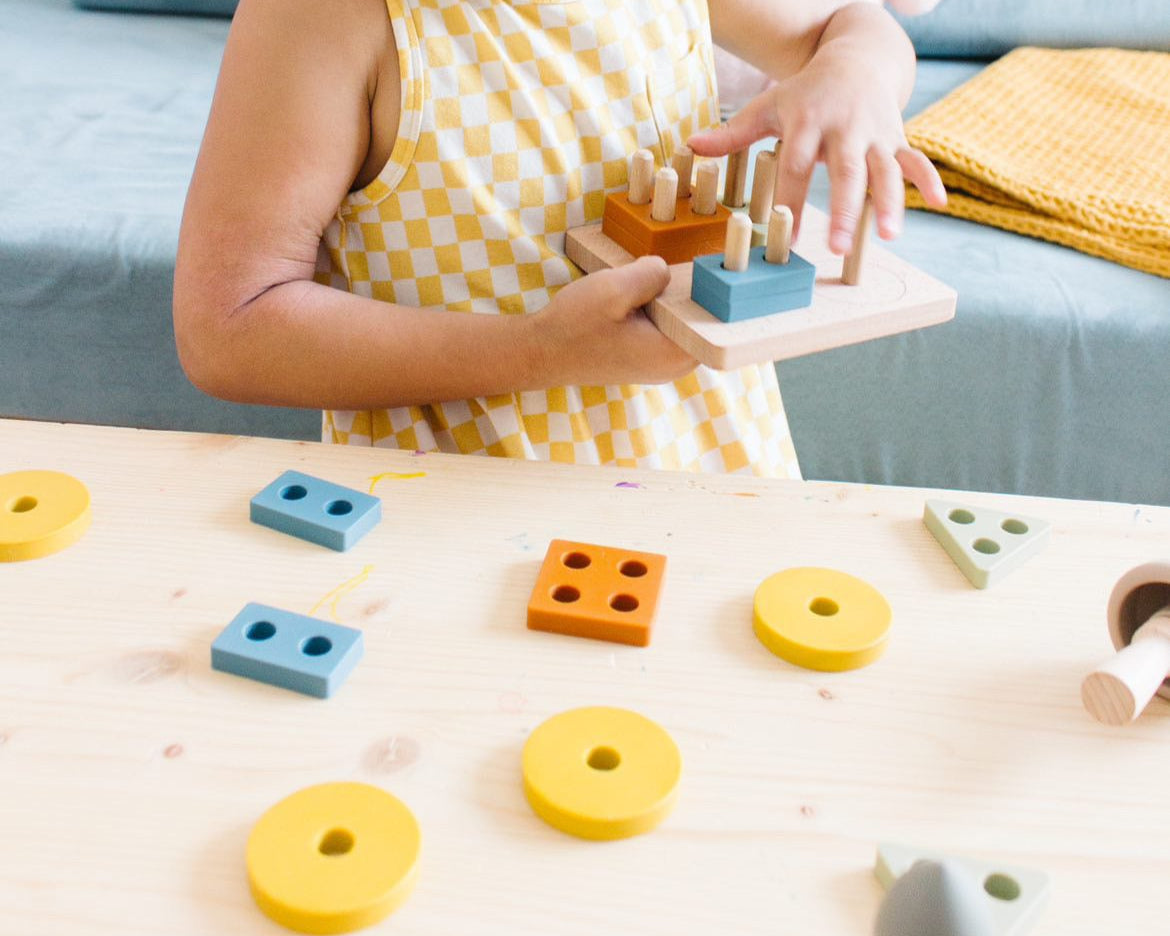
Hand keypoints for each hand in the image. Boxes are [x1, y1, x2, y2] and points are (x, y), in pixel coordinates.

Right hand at [531, 256, 697, 386]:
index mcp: (674, 354)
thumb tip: (667, 270)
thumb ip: (652, 273)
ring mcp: (661, 366)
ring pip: (680, 321)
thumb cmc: (574, 326)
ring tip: (645, 287)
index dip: (713, 290)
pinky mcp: (647, 360)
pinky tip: (635, 300)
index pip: (716, 319)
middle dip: (686, 293)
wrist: (541, 352)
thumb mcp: (614, 288)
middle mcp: (674, 367)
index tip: (707, 268)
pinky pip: (664, 328)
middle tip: (665, 274)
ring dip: (668, 300)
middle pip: (700, 319)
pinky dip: (655, 311)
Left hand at [688, 56, 945, 253]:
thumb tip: (693, 147)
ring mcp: (875, 133)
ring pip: (884, 169)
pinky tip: (939, 205)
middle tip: (837, 247)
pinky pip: (916, 159)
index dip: (791, 202)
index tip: (788, 238)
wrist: (857, 56)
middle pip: (844, 172)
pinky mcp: (898, 136)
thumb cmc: (806, 93)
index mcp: (808, 121)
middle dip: (843, 210)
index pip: (796, 167)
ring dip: (889, 202)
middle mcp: (844, 127)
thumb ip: (734, 133)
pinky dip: (929, 181)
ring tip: (889, 236)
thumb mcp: (768, 106)